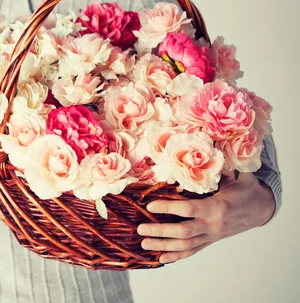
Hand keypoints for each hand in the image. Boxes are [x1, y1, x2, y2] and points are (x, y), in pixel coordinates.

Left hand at [136, 172, 275, 263]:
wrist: (261, 208)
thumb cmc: (245, 187)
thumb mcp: (236, 173)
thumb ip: (220, 163)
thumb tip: (205, 143)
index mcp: (217, 206)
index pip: (189, 209)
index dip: (169, 208)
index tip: (150, 205)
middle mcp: (213, 224)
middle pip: (184, 232)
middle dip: (161, 231)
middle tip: (140, 228)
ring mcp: (211, 235)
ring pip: (186, 245)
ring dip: (164, 246)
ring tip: (144, 243)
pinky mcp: (210, 240)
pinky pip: (192, 251)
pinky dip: (176, 255)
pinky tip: (161, 258)